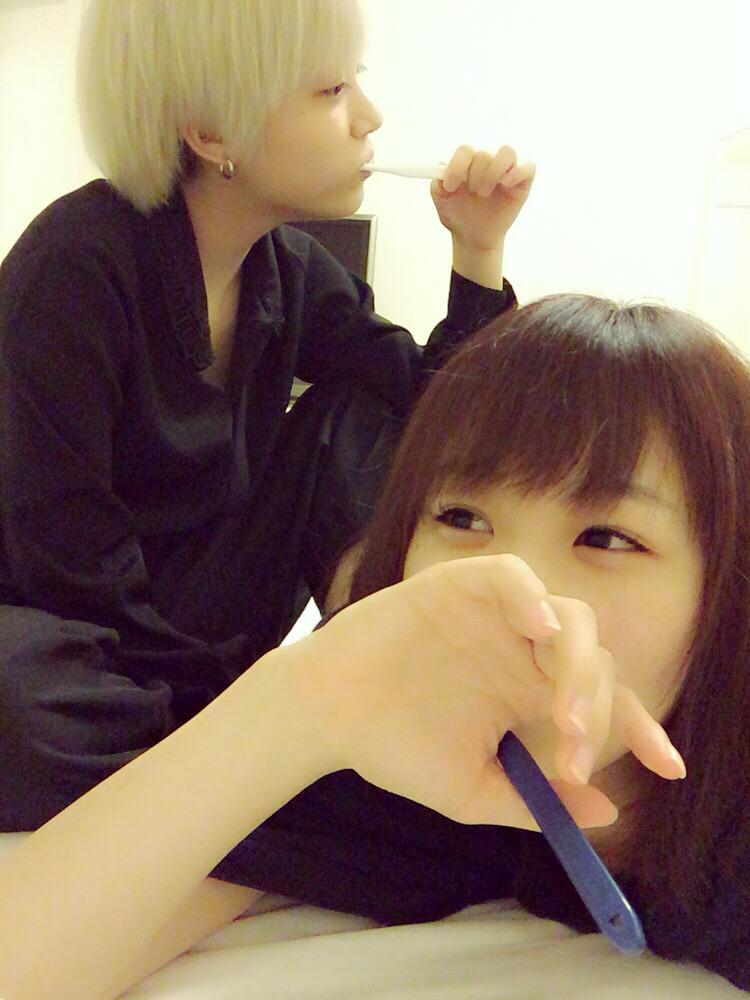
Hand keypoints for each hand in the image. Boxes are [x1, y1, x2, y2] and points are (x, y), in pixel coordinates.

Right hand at [290, 555, 683, 829]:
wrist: (327, 716)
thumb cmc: (394, 747)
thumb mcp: (473, 790)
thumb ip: (538, 800)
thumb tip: (607, 811)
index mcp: (529, 693)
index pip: (604, 701)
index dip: (640, 729)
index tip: (671, 768)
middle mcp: (522, 650)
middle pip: (595, 661)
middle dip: (600, 709)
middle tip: (571, 752)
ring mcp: (495, 616)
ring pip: (569, 616)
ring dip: (578, 663)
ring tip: (562, 713)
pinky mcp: (461, 586)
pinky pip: (513, 577)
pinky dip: (531, 597)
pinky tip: (538, 633)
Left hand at [431, 144, 535, 250]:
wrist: (473, 237)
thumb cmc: (458, 216)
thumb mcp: (442, 201)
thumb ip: (437, 183)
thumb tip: (441, 166)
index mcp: (468, 163)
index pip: (465, 151)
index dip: (457, 166)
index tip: (450, 187)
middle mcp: (487, 163)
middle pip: (483, 155)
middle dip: (475, 177)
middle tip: (472, 194)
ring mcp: (506, 171)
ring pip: (507, 153)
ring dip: (494, 172)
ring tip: (484, 193)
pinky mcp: (522, 183)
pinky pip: (528, 167)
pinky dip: (518, 172)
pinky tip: (506, 184)